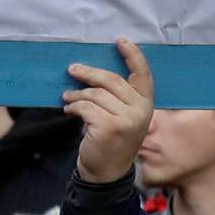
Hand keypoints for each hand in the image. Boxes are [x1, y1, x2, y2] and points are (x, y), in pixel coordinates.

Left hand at [63, 37, 152, 183]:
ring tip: (67, 98)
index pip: (143, 74)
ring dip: (77, 94)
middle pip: (111, 80)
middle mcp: (140, 111)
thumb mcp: (124, 117)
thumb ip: (118, 96)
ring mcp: (126, 120)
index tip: (120, 40)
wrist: (107, 174)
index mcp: (147, 104)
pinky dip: (73, 106)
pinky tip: (69, 110)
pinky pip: (85, 107)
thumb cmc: (113, 140)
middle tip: (72, 69)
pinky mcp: (108, 127)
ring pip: (95, 94)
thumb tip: (93, 70)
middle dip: (88, 73)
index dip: (133, 54)